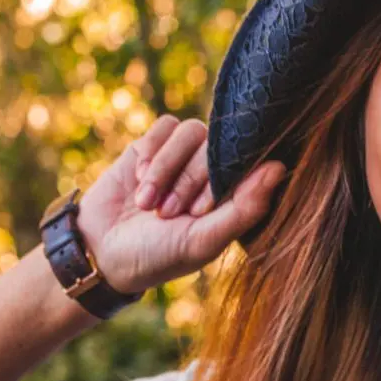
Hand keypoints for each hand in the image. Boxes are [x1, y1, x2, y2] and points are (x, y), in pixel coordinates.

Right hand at [74, 115, 285, 293]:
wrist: (100, 251)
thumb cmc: (159, 255)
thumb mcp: (203, 241)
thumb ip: (244, 209)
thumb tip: (280, 168)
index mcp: (233, 196)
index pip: (248, 164)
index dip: (220, 183)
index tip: (198, 212)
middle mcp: (213, 171)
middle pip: (215, 146)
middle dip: (187, 181)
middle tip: (165, 213)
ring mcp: (184, 155)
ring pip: (191, 132)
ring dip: (165, 168)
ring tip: (146, 202)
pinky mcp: (155, 144)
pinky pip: (166, 125)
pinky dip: (152, 152)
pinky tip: (138, 181)